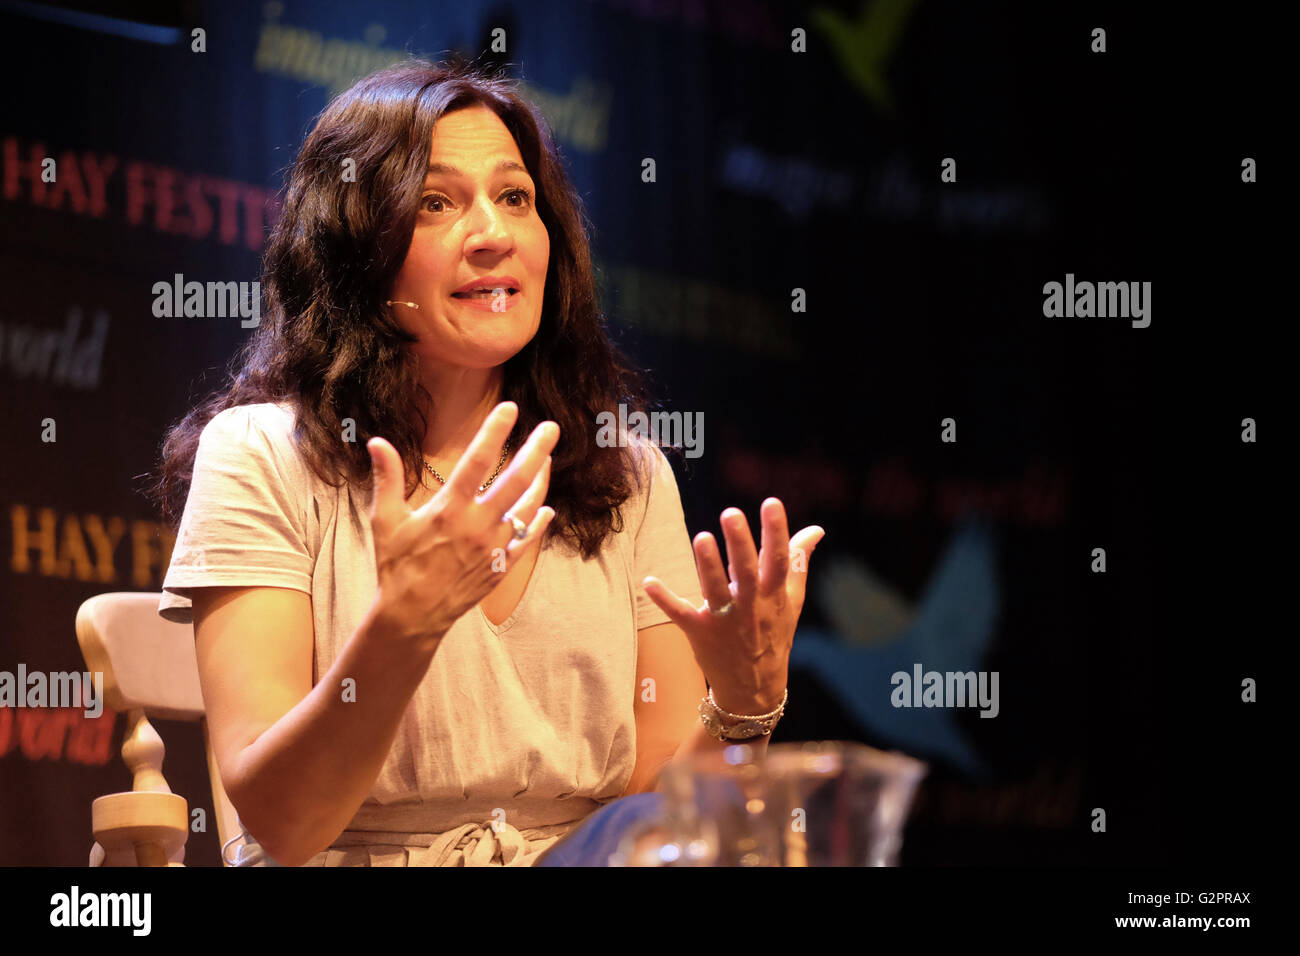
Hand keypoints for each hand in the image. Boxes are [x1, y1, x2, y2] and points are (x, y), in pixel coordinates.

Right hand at [366, 401, 558, 650]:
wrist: (412, 616)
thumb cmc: (396, 565)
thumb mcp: (386, 521)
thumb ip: (387, 479)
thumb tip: (377, 442)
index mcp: (449, 509)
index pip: (477, 461)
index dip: (494, 432)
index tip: (510, 408)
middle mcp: (477, 525)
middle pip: (515, 481)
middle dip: (535, 451)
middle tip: (552, 428)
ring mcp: (493, 547)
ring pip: (527, 508)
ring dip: (540, 482)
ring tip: (547, 460)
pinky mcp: (501, 567)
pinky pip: (527, 541)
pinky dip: (538, 523)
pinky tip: (547, 509)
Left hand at [643, 498, 824, 713]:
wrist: (755, 688)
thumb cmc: (774, 634)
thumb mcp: (792, 601)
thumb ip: (799, 562)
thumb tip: (816, 530)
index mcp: (774, 595)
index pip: (778, 559)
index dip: (777, 531)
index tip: (771, 503)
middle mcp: (751, 607)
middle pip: (746, 572)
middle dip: (740, 543)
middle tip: (731, 513)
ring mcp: (725, 621)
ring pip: (715, 591)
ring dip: (708, 566)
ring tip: (701, 538)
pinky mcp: (700, 633)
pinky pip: (681, 615)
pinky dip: (665, 599)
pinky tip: (649, 582)